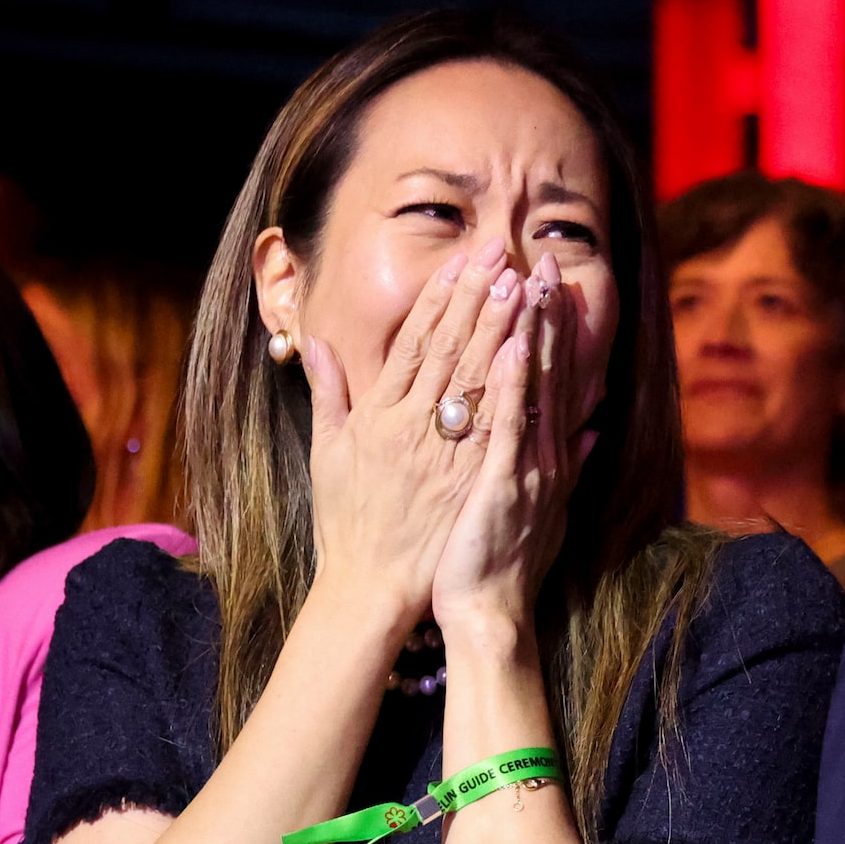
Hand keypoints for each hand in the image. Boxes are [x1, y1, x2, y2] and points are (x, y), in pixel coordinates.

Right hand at [304, 235, 528, 632]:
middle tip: (501, 255)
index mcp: (378, 416)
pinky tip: (530, 354)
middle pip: (449, 350)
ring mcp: (444, 454)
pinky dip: (513, 388)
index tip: (460, 263)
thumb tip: (314, 343)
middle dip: (476, 298)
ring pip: (476, 379)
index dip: (438, 300)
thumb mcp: (327, 454)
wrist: (371, 588)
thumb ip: (327, 395)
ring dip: (500, 328)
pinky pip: (497, 425)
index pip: (413, 344)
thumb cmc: (348, 524)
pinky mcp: (469, 481)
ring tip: (521, 286)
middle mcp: (412, 428)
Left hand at [434, 254, 590, 634]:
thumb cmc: (502, 565)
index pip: (556, 382)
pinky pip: (508, 425)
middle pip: (551, 373)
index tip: (551, 285)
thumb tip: (591, 431)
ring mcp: (528, 468)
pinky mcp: (503, 485)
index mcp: (548, 457)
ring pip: (532, 390)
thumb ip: (568, 467)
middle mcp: (546, 456)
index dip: (556, 331)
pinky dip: (512, 384)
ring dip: (534, 333)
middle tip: (547, 261)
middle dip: (548, 315)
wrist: (491, 615)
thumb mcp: (544, 511)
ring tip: (532, 282)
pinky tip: (513, 344)